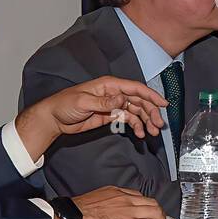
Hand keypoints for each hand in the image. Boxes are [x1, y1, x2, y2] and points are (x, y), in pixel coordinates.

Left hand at [45, 76, 166, 138]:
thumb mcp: (83, 102)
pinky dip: (136, 126)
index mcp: (109, 85)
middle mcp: (114, 94)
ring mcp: (113, 105)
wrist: (54, 118)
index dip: (151, 95)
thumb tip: (122, 100)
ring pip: (136, 111)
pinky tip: (141, 133)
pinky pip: (128, 119)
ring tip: (152, 132)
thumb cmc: (65, 105)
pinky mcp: (110, 116)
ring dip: (146, 121)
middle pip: (139, 101)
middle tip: (158, 124)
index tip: (163, 103)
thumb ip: (104, 102)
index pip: (135, 88)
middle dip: (151, 112)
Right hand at [74, 186, 167, 218]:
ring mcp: (130, 210)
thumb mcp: (96, 199)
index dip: (146, 207)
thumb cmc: (78, 211)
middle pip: (152, 203)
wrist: (73, 217)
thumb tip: (109, 212)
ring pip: (156, 213)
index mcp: (117, 192)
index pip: (139, 197)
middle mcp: (127, 198)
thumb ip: (107, 203)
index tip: (146, 213)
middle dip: (159, 214)